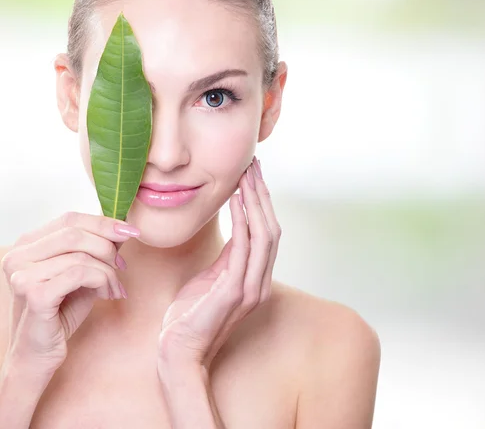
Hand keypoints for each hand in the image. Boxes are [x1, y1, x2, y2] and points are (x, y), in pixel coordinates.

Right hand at [1, 212, 137, 373]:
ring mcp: (23, 275)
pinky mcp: (34, 294)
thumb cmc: (60, 312)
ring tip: (114, 288)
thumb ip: (96, 249)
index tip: (131, 231)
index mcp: (27, 244)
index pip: (69, 219)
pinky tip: (106, 295)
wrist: (38, 355)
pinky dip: (101, 280)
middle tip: (122, 265)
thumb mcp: (82, 272)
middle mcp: (18, 255)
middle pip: (74, 233)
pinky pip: (79, 274)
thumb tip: (121, 228)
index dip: (103, 222)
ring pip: (80, 255)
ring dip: (107, 271)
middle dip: (107, 247)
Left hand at [158, 157, 281, 373]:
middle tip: (254, 166)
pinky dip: (242, 221)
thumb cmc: (192, 315)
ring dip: (256, 202)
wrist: (179, 352)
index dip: (263, 202)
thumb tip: (234, 227)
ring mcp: (250, 288)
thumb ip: (228, 255)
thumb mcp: (213, 278)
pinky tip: (235, 201)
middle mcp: (260, 282)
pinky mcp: (234, 292)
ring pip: (264, 236)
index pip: (267, 232)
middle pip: (271, 229)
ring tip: (247, 176)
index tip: (254, 175)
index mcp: (256, 278)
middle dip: (263, 195)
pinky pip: (243, 249)